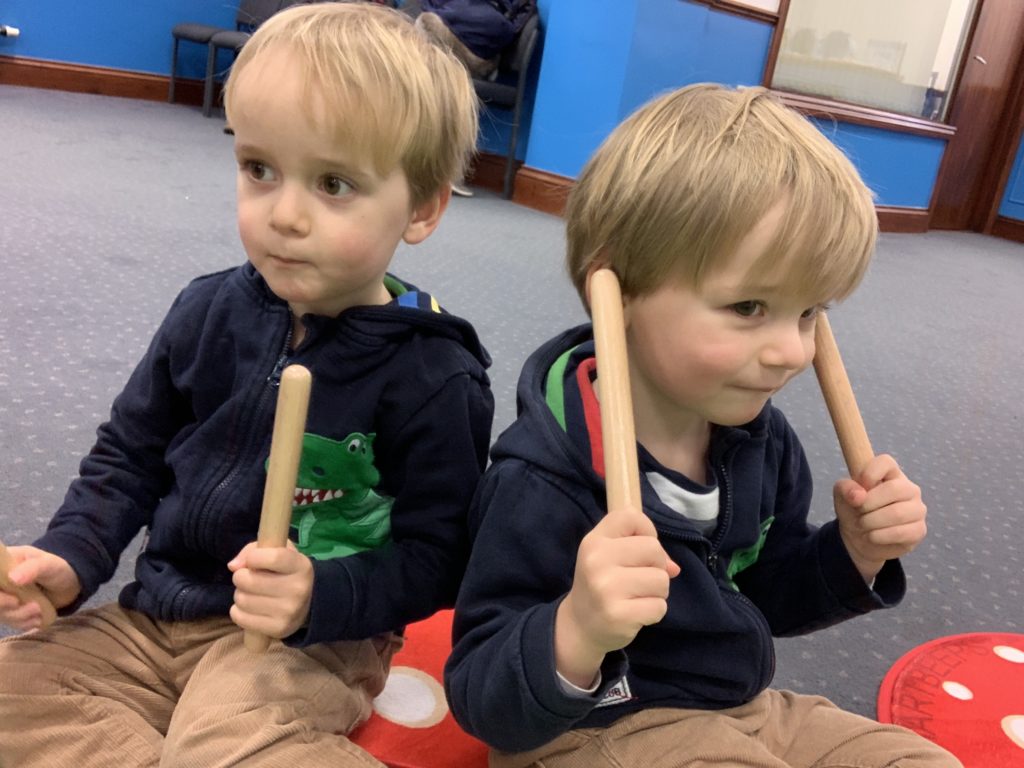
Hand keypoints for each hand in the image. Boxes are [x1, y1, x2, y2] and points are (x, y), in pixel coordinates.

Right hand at [0, 546, 80, 631]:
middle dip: (6, 608)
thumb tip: (13, 578)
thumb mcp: (48, 564)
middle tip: (32, 606)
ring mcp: (2, 597)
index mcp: (2, 565)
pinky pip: (9, 621)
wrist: (68, 584)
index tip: (12, 600)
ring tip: (39, 611)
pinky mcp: (9, 610)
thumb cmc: (56, 568)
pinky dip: (23, 623)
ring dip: (18, 616)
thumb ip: (32, 568)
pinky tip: (37, 619)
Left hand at [228, 541, 313, 638]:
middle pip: (249, 581)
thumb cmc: (286, 572)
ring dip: (240, 594)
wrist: (308, 603)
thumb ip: (253, 551)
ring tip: (250, 593)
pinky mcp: (279, 629)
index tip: (252, 560)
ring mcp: (289, 612)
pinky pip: (241, 618)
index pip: (273, 558)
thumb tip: (233, 566)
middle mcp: (298, 589)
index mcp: (301, 566)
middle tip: (247, 578)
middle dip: (240, 577)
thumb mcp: (277, 552)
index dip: (254, 557)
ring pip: (243, 600)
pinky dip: (238, 612)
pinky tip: (249, 608)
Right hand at [555, 507, 679, 687]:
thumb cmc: (601, 584)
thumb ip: (640, 548)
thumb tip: (673, 567)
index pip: (631, 516)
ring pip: (661, 580)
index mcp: (594, 542)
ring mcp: (606, 589)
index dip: (646, 531)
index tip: (639, 549)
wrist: (579, 626)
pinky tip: (635, 613)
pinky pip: (659, 607)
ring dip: (657, 592)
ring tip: (636, 597)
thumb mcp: (608, 556)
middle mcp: (597, 561)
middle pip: (654, 549)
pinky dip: (654, 612)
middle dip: (656, 566)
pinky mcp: (619, 615)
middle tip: (639, 579)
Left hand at [834, 453, 926, 583]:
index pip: (886, 462)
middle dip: (868, 504)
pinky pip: (900, 532)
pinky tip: (872, 536)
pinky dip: (879, 536)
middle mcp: (909, 488)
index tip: (859, 488)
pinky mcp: (919, 530)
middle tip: (858, 513)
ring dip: (871, 522)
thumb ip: (846, 488)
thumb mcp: (842, 495)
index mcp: (891, 473)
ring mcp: (917, 509)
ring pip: (897, 513)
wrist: (859, 538)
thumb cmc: (854, 509)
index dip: (869, 474)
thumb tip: (859, 495)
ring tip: (863, 525)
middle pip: (894, 489)